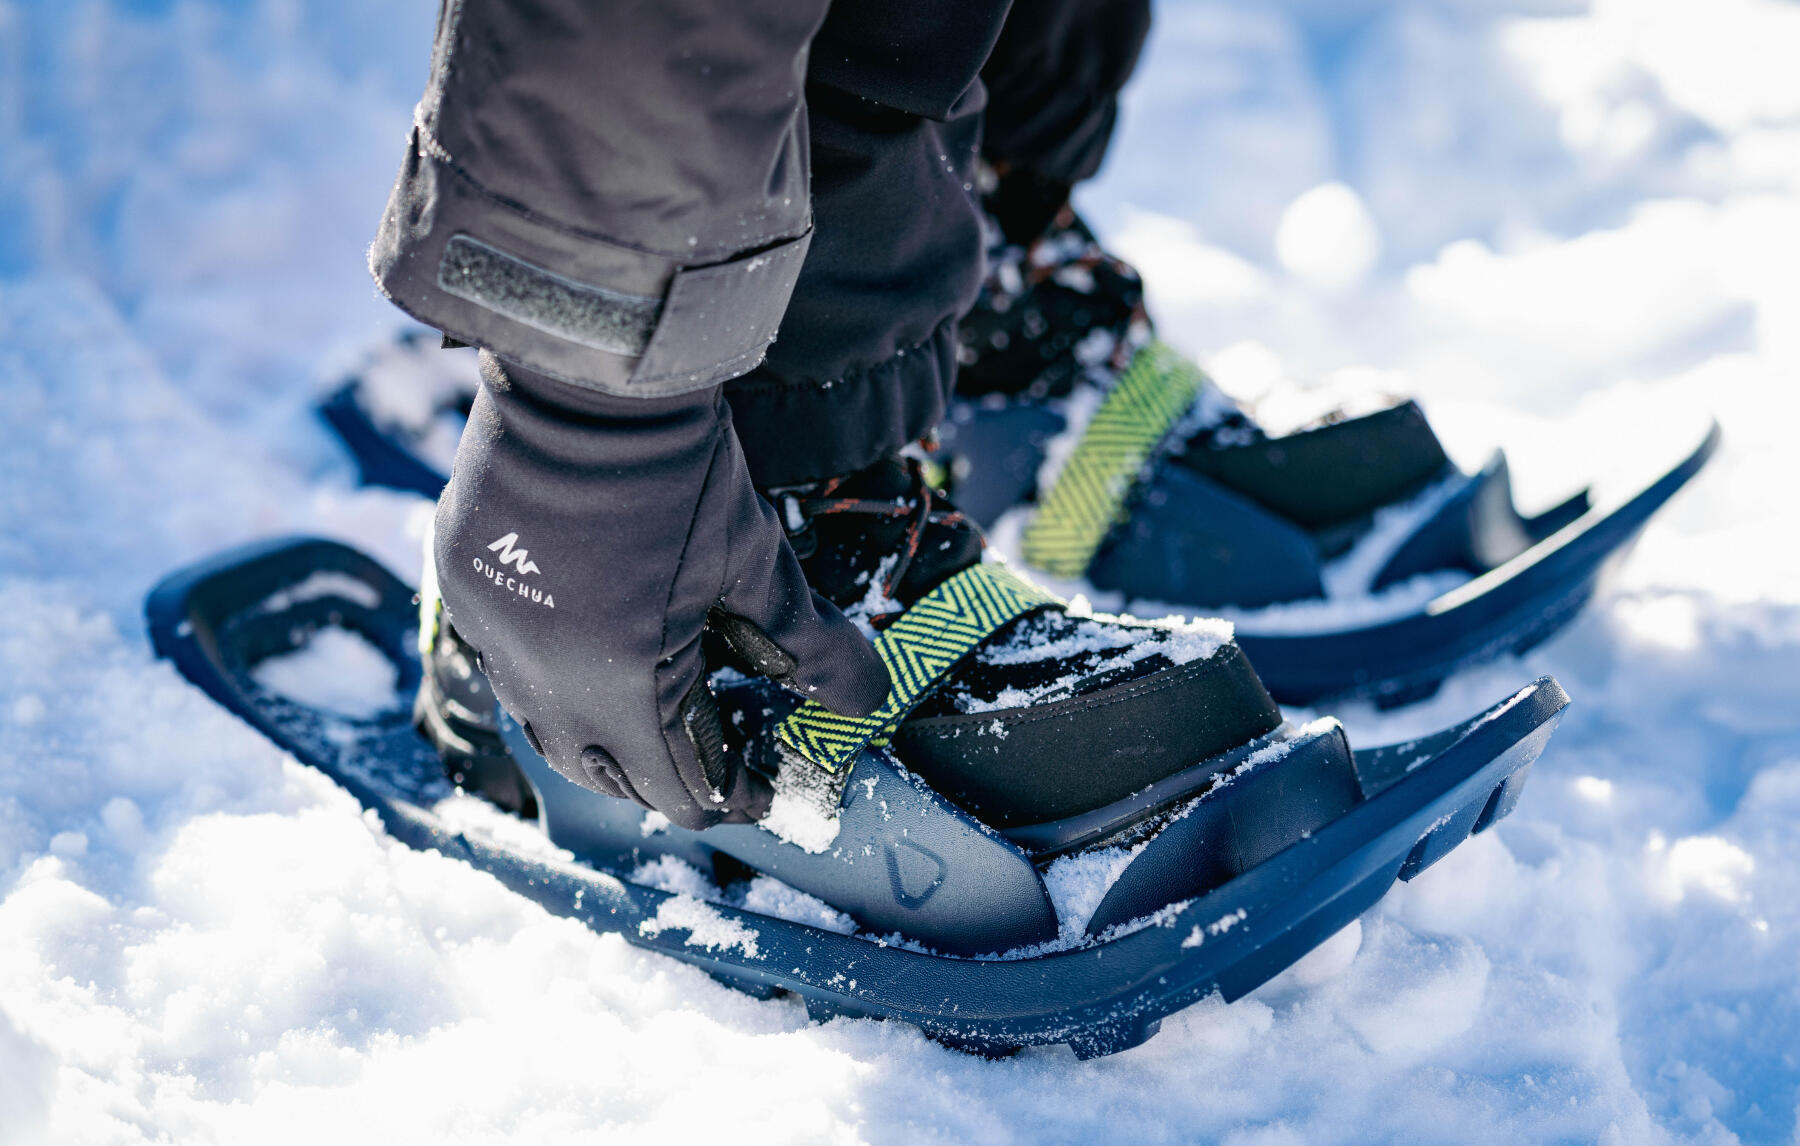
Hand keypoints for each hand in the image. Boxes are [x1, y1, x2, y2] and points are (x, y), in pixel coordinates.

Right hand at [433, 352, 889, 827]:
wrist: (589, 382)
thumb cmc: (680, 475)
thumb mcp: (757, 563)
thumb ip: (812, 645)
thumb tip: (869, 700)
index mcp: (623, 690)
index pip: (678, 787)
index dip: (730, 796)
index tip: (763, 788)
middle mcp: (545, 682)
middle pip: (603, 771)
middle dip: (663, 777)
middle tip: (713, 754)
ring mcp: (495, 637)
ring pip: (545, 726)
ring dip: (600, 735)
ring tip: (653, 713)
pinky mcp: (463, 589)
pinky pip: (505, 663)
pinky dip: (550, 675)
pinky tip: (587, 644)